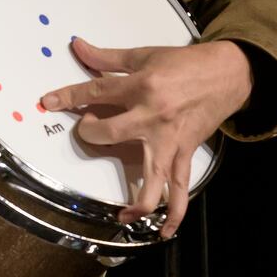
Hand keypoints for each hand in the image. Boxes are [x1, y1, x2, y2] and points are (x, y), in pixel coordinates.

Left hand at [39, 38, 252, 238]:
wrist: (228, 73)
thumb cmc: (186, 63)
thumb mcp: (144, 55)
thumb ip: (107, 58)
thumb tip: (77, 46)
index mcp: (143, 87)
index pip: (96, 92)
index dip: (69, 97)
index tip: (48, 102)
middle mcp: (154, 116)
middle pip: (111, 133)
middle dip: (91, 134)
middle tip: (89, 130)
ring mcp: (170, 139)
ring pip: (152, 177)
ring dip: (137, 201)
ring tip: (122, 216)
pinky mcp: (184, 152)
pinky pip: (180, 187)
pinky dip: (175, 212)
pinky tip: (163, 230)